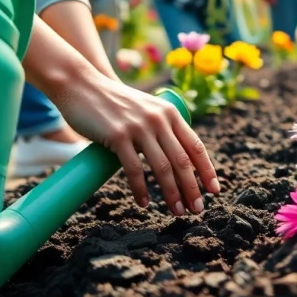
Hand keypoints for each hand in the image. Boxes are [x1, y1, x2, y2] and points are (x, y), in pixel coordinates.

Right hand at [54, 70, 220, 215]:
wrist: (82, 85)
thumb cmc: (115, 103)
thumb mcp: (147, 109)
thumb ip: (161, 127)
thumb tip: (175, 158)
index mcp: (170, 113)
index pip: (195, 146)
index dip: (206, 170)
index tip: (214, 190)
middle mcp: (159, 119)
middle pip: (182, 161)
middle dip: (192, 188)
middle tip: (197, 210)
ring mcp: (139, 127)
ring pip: (162, 168)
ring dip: (171, 194)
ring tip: (176, 211)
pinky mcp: (118, 136)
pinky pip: (134, 169)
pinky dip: (141, 190)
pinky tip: (145, 203)